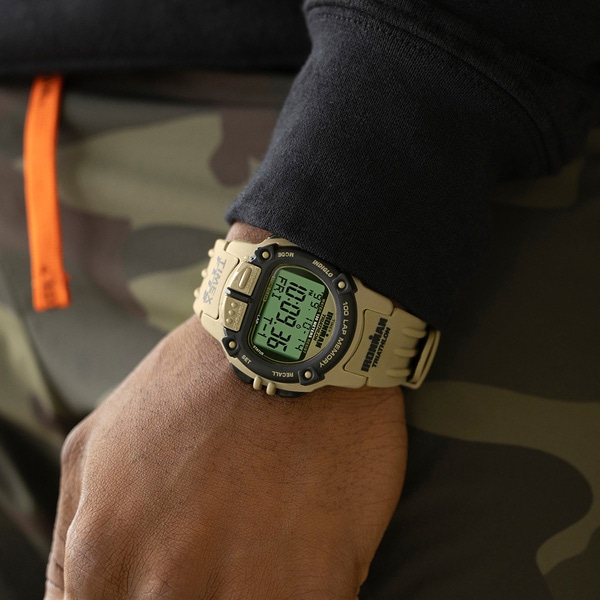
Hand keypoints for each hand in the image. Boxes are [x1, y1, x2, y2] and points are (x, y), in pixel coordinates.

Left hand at [45, 278, 406, 599]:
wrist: (293, 342)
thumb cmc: (199, 383)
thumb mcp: (98, 441)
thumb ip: (72, 535)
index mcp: (104, 556)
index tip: (168, 577)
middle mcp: (166, 587)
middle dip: (196, 589)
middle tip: (223, 537)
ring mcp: (246, 592)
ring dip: (253, 588)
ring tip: (265, 536)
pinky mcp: (316, 587)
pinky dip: (302, 585)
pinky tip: (305, 541)